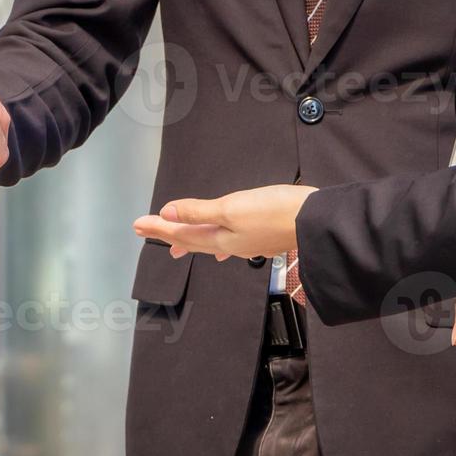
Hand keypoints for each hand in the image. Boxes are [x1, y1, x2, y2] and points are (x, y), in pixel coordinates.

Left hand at [132, 185, 316, 260]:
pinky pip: (229, 241)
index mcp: (220, 238)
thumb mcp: (231, 208)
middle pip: (191, 239)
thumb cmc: (275, 212)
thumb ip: (198, 211)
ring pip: (209, 241)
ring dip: (189, 239)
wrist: (318, 221)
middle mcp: (231, 244)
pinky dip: (218, 241)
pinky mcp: (261, 235)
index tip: (138, 225)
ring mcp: (247, 241)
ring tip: (174, 244)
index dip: (158, 228)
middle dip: (168, 233)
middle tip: (146, 230)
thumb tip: (168, 213)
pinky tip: (222, 247)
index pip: (181, 234)